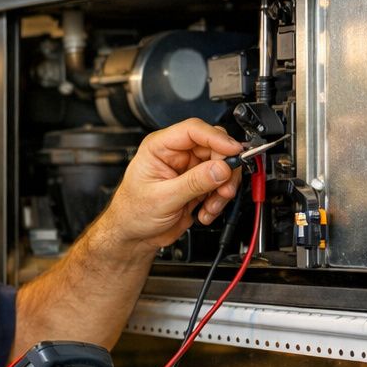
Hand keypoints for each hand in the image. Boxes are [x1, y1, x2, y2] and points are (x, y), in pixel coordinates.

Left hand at [101, 118, 244, 252]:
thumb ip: (194, 182)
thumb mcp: (163, 198)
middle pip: (215, 147)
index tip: (233, 152)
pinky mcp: (198, 185)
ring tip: (211, 206)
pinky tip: (205, 212)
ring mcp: (189, 170)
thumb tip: (221, 168)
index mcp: (159, 147)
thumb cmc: (132, 213)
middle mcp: (176, 154)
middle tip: (225, 189)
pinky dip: (218, 201)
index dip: (217, 138)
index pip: (193, 130)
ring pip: (222, 168)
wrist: (133, 236)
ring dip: (222, 189)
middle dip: (224, 169)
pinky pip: (220, 186)